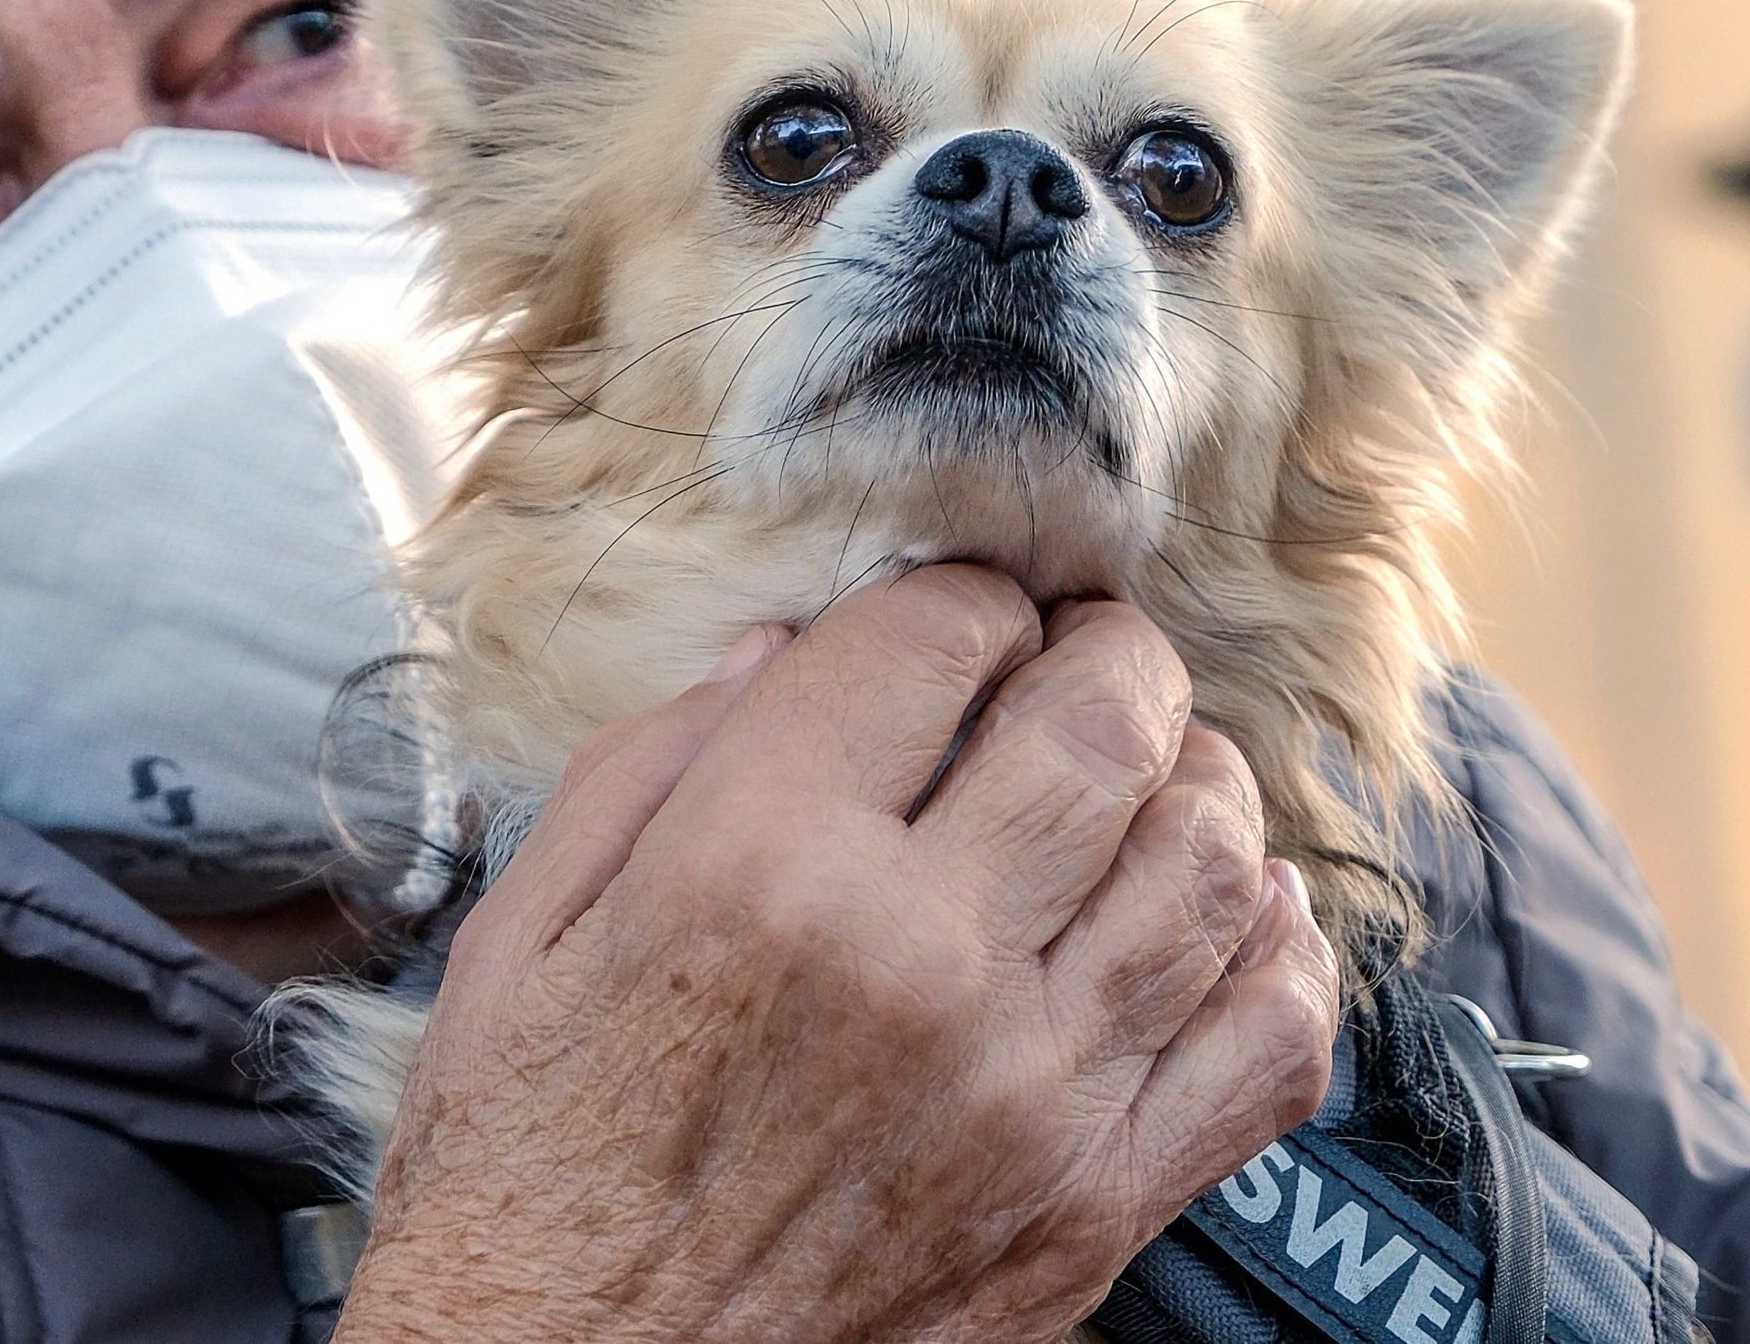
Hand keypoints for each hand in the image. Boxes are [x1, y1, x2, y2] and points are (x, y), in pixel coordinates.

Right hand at [336, 565, 1335, 1343]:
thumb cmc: (521, 1177)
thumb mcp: (516, 941)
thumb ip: (642, 768)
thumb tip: (775, 653)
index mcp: (756, 870)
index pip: (935, 639)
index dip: (960, 593)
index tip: (952, 615)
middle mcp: (917, 964)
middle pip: (1104, 722)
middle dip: (1104, 650)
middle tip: (1073, 653)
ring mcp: (1030, 1092)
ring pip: (1211, 859)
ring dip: (1196, 776)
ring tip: (1144, 766)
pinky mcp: (1094, 1205)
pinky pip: (1268, 1042)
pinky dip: (1281, 950)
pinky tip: (1230, 914)